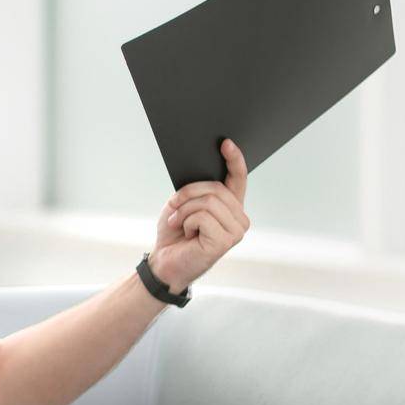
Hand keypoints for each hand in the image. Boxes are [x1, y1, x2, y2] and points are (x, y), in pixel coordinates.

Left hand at [148, 138, 250, 292]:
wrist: (165, 261)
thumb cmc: (175, 233)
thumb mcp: (183, 204)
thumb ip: (197, 191)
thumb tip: (203, 175)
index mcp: (230, 206)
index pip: (237, 178)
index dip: (234, 159)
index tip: (225, 143)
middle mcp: (239, 217)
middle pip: (214, 188)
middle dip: (186, 194)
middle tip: (174, 208)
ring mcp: (236, 230)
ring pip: (207, 201)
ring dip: (184, 211)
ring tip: (180, 224)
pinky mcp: (227, 240)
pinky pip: (202, 216)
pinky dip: (186, 222)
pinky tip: (187, 234)